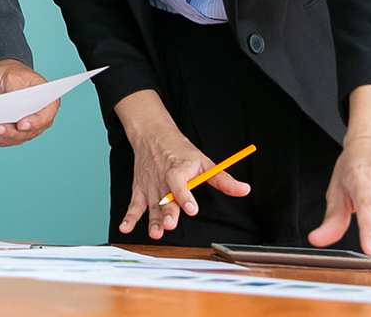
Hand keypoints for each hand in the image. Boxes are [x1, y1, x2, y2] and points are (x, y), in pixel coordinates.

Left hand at [0, 60, 58, 146]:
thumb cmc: (11, 74)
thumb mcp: (13, 77)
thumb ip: (15, 92)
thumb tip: (11, 108)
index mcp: (47, 103)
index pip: (45, 117)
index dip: (34, 123)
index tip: (21, 124)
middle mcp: (38, 119)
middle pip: (28, 132)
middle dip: (10, 132)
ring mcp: (26, 128)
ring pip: (14, 139)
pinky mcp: (11, 132)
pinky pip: (2, 140)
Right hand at [113, 89, 249, 238]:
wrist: (153, 136)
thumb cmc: (181, 151)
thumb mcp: (205, 162)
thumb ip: (223, 179)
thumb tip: (244, 190)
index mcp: (179, 168)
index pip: (179, 181)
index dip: (184, 195)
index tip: (191, 209)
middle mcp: (162, 178)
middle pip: (165, 197)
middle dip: (167, 212)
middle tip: (169, 225)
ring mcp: (150, 185)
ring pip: (151, 204)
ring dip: (152, 219)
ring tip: (155, 233)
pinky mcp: (141, 190)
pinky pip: (134, 205)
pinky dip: (129, 217)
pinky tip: (126, 228)